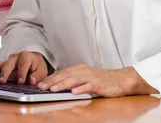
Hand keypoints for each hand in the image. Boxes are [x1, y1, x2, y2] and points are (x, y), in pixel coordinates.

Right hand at [0, 51, 50, 84]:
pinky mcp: (1, 65)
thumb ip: (37, 75)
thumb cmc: (37, 67)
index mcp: (26, 56)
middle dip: (5, 73)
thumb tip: (32, 80)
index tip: (20, 82)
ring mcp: (7, 61)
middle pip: (8, 64)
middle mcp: (15, 57)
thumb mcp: (42, 71)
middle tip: (2, 82)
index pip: (24, 64)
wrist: (33, 61)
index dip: (22, 73)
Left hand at [37, 64, 157, 96]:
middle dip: (52, 81)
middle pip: (65, 75)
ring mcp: (91, 76)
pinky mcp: (98, 83)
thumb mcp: (86, 77)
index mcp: (79, 69)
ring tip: (53, 89)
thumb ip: (74, 80)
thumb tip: (59, 85)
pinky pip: (88, 86)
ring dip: (62, 84)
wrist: (120, 80)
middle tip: (41, 86)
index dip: (50, 78)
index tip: (40, 83)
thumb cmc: (102, 80)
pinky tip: (74, 92)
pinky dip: (81, 88)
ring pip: (74, 80)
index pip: (61, 73)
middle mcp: (83, 70)